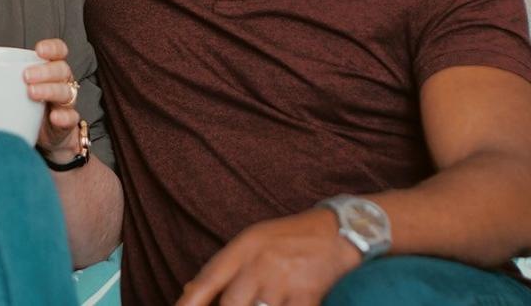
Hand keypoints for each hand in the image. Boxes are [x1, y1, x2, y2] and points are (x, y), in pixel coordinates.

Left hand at [26, 39, 84, 164]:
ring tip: (32, 93)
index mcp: (47, 71)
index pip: (58, 51)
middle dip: (45, 71)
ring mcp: (64, 103)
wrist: (42, 139)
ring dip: (50, 90)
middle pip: (61, 69)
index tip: (38, 50)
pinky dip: (63, 116)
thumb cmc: (21, 108)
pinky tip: (53, 117)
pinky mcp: (66, 123)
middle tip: (25, 76)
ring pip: (66, 91)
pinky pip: (71, 117)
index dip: (52, 48)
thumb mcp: (10, 90)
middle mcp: (60, 83)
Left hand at [176, 209, 360, 305]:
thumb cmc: (293, 237)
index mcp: (243, 248)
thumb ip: (224, 267)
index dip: (188, 304)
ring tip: (269, 300)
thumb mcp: (254, 241)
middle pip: (231, 305)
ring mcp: (283, 281)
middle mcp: (259, 264)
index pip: (207, 281)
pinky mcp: (306, 296)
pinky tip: (286, 303)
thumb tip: (190, 291)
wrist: (341, 231)